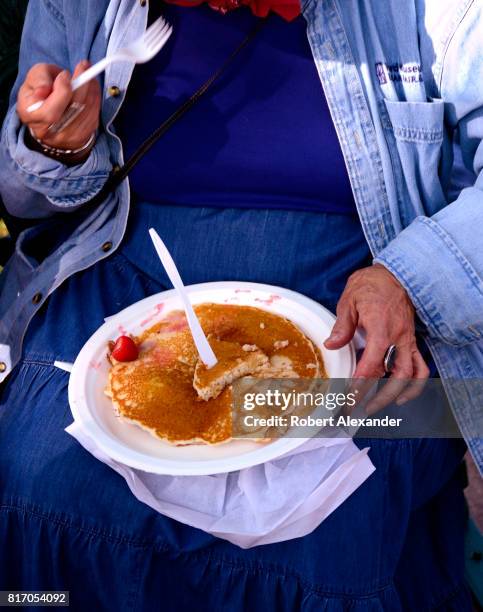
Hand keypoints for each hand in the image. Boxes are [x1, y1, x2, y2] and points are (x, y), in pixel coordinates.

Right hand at [17, 61, 100, 151]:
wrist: (48, 109)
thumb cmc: (40, 90)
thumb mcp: (33, 78)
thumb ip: (38, 79)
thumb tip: (45, 89)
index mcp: (31, 116)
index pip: (50, 112)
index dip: (61, 92)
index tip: (66, 74)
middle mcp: (48, 132)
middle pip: (72, 112)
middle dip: (82, 87)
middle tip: (85, 67)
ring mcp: (66, 137)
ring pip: (86, 113)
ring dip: (91, 91)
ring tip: (89, 75)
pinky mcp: (81, 137)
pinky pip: (93, 117)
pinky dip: (96, 100)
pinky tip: (93, 88)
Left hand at [324, 263, 429, 412]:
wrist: (393, 273)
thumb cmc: (369, 285)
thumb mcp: (349, 301)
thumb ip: (342, 326)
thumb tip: (331, 345)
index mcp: (381, 329)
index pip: (372, 365)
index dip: (360, 385)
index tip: (348, 397)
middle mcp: (399, 337)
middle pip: (394, 377)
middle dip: (377, 397)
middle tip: (358, 409)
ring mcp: (408, 339)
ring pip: (411, 375)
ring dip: (395, 395)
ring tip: (376, 407)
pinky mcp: (411, 340)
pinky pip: (420, 366)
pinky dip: (415, 384)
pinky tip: (402, 395)